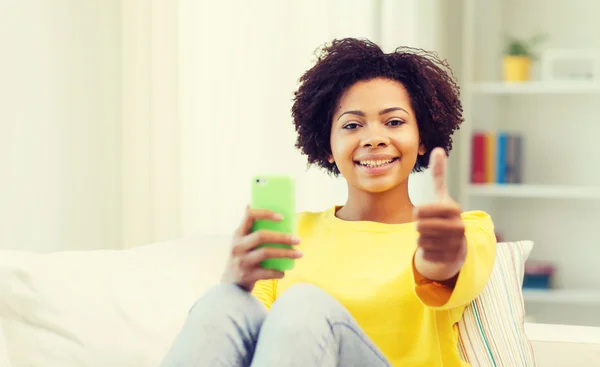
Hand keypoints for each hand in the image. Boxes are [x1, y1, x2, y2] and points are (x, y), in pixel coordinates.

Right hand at [221, 206, 302, 291]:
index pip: (249, 216)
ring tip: (299, 254)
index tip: (282, 216)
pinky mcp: (247, 276)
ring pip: (266, 253)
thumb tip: (250, 204)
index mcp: (238, 234)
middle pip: (261, 236)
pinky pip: (266, 272)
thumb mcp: (241, 242)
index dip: (266, 214)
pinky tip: (284, 272)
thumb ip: (248, 228)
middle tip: (298, 239)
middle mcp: (238, 246)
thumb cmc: (241, 259)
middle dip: (282, 237)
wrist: (230, 288)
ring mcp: (242, 261)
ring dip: (285, 253)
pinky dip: (277, 272)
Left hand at [414, 147, 465, 281]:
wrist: (455, 245)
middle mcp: (458, 226)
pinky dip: (425, 251)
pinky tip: (435, 248)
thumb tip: (438, 149)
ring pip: (421, 240)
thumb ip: (438, 174)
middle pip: (419, 226)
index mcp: (454, 209)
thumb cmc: (444, 217)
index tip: (425, 213)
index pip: (421, 210)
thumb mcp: (441, 195)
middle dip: (419, 227)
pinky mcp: (450, 259)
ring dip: (422, 239)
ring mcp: (455, 244)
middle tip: (428, 227)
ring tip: (433, 237)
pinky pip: (424, 254)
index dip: (418, 213)